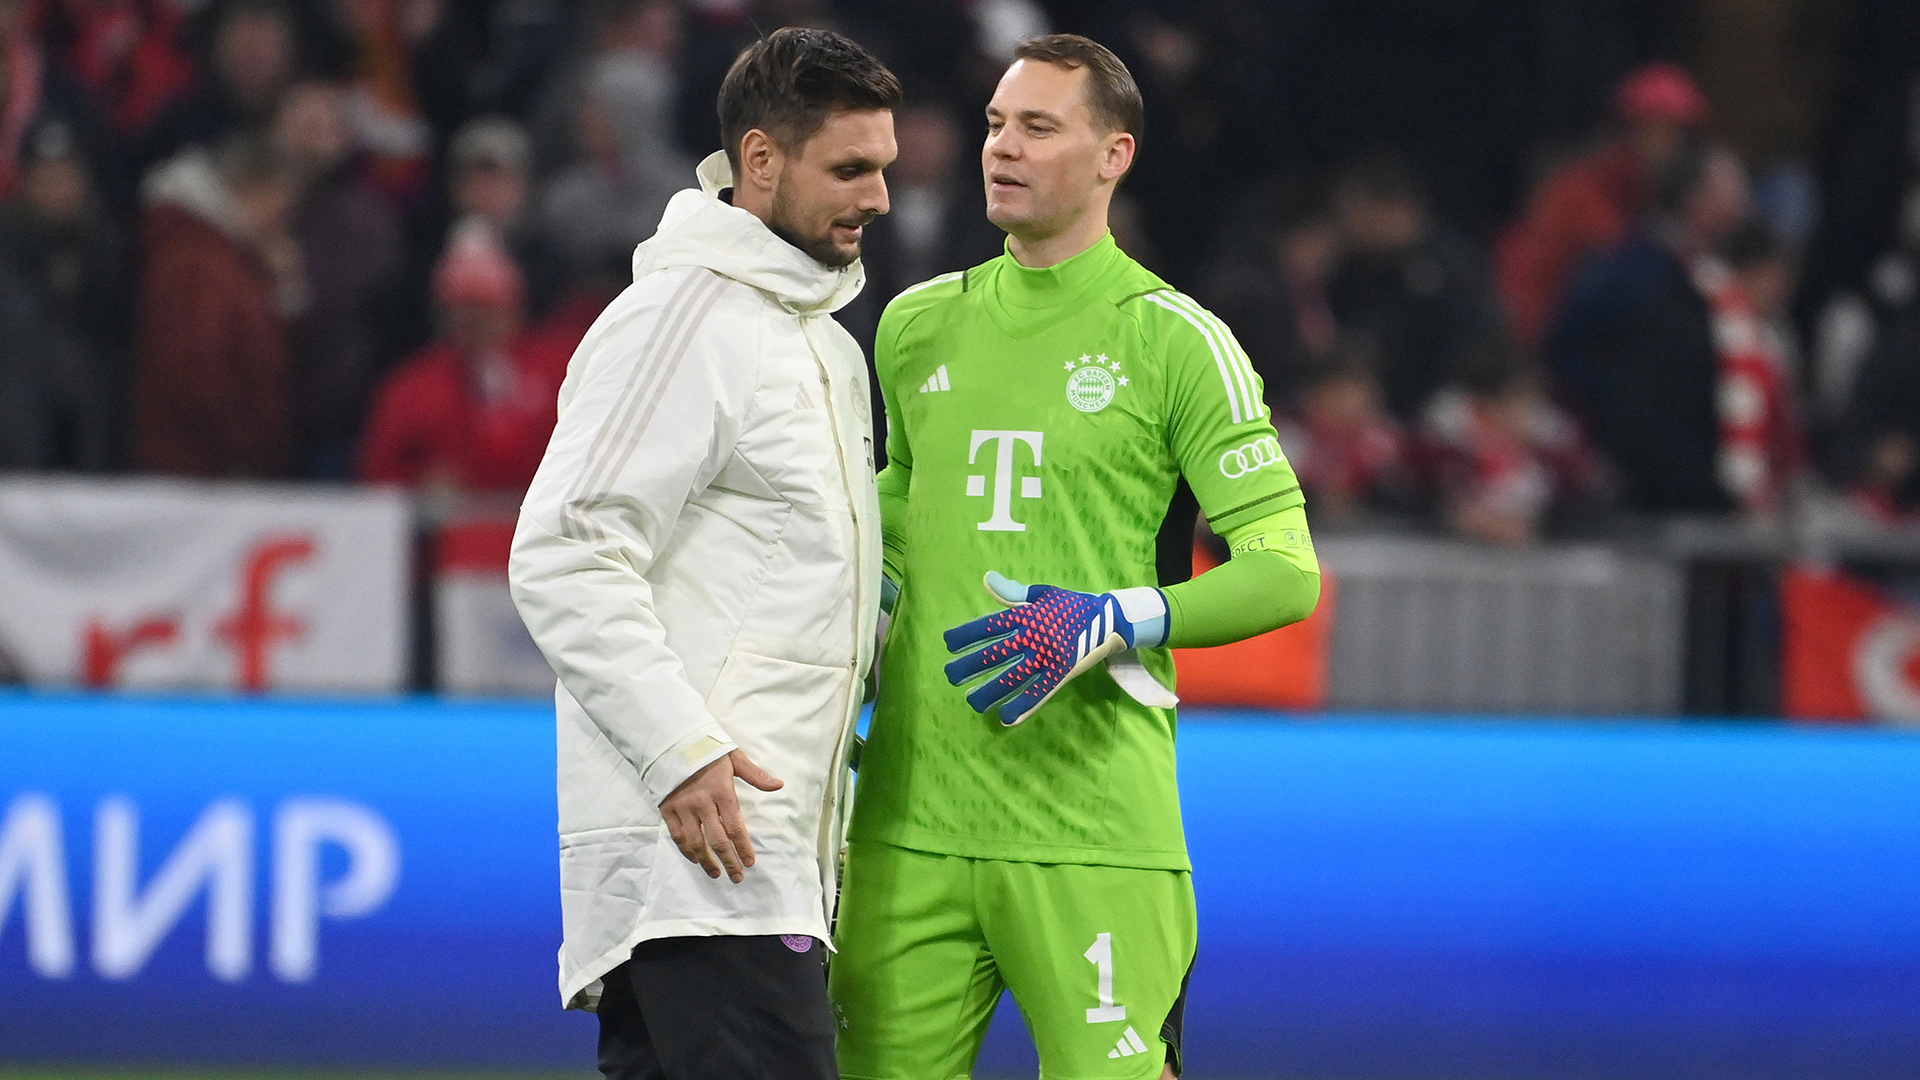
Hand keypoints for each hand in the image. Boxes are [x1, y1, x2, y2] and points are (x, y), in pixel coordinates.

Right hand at [659, 749, 782, 882]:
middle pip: (717, 840)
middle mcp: (702, 803)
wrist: (671, 741)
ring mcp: (682, 808)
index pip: (735, 827)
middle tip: (737, 877)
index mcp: (721, 791)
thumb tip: (779, 785)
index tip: (750, 862)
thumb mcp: (734, 757)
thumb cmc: (707, 749)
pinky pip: (677, 836)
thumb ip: (755, 775)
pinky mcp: (667, 809)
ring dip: (707, 861)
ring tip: (717, 874)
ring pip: (696, 842)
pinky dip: (686, 851)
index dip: (743, 847)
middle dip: (729, 861)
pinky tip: (695, 860)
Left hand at [943, 571, 1168, 724]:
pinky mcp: (1062, 673)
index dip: (968, 635)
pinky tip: (1006, 718)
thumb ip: (1014, 593)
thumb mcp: (1044, 594)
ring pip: (1014, 678)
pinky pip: (1039, 693)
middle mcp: (1034, 637)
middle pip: (996, 654)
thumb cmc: (1072, 605)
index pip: (990, 626)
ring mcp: (1048, 657)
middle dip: (971, 666)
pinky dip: (1023, 706)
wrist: (1111, 617)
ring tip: (971, 702)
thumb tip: (988, 580)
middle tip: (950, 676)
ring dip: (991, 691)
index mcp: (1028, 615)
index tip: (948, 643)